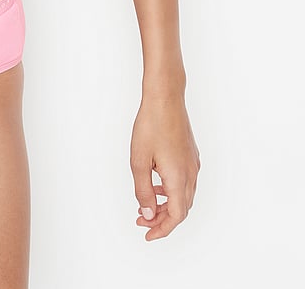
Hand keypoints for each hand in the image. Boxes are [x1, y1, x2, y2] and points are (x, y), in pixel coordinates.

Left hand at [130, 92, 199, 239]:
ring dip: (166, 205)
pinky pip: (184, 182)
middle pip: (181, 209)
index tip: (147, 234)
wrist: (165, 97)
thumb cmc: (151, 124)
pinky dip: (171, 191)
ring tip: (146, 204)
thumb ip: (143, 190)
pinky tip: (156, 184)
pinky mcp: (190, 154)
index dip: (162, 229)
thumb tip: (147, 213)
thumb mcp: (139, 160)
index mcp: (179, 178)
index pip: (176, 216)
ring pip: (183, 196)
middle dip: (161, 219)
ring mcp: (192, 163)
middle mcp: (190, 174)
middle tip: (141, 220)